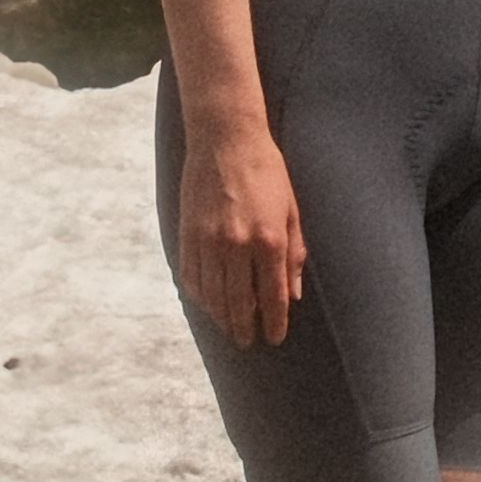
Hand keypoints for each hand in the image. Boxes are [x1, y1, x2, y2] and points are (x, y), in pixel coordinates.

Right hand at [179, 114, 307, 350]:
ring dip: (221, 316)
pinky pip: (191, 277)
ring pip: (212, 295)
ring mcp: (208, 242)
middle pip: (238, 302)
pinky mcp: (187, 235)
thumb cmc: (266, 172)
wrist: (225, 140)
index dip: (274, 322)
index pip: (272, 295)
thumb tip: (293, 293)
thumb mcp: (291, 210)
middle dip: (244, 326)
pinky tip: (207, 303)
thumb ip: (293, 254)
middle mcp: (237, 245)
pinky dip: (199, 295)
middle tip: (247, 340)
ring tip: (229, 327)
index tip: (274, 338)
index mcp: (269, 238)